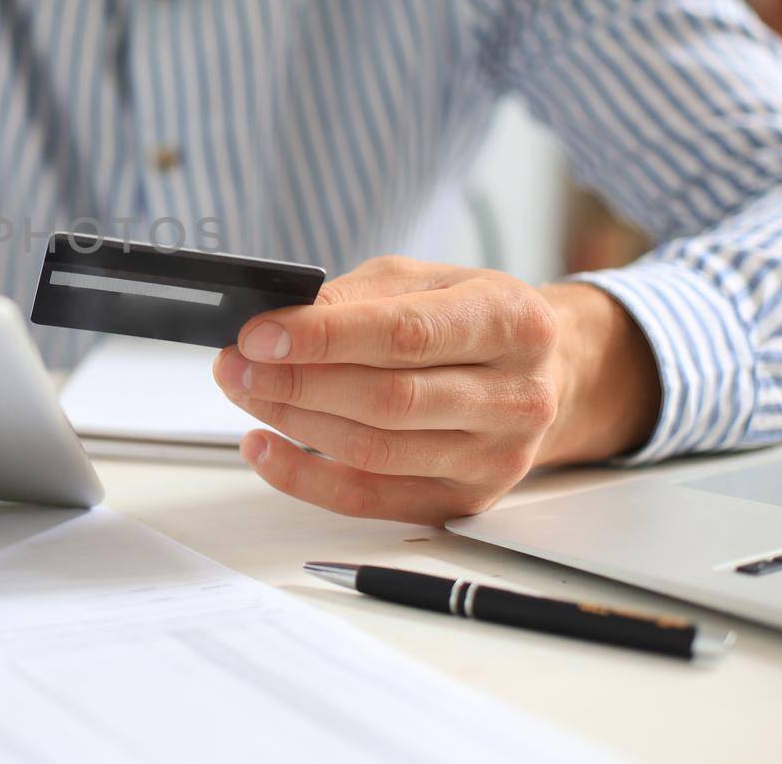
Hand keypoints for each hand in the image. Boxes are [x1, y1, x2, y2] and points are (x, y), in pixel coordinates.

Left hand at [212, 256, 658, 524]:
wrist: (546, 373)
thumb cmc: (472, 318)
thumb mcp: (425, 281)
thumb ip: (357, 297)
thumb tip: (279, 319)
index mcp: (512, 322)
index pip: (406, 335)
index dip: (323, 338)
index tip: (258, 333)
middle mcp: (515, 396)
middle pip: (388, 400)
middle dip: (296, 381)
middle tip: (236, 363)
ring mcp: (493, 457)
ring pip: (374, 451)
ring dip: (292, 421)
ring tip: (243, 389)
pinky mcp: (463, 500)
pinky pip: (370, 499)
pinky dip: (304, 478)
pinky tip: (262, 446)